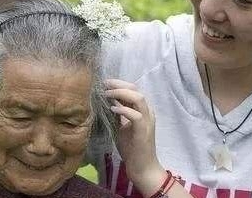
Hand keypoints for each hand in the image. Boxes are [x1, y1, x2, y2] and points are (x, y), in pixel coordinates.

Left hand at [105, 79, 165, 194]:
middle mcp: (147, 112)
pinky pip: (136, 115)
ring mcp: (147, 121)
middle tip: (103, 85)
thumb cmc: (131, 148)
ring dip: (121, 93)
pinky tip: (112, 109)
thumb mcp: (121, 126)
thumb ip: (118, 113)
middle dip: (118, 84)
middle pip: (136, 89)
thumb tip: (107, 100)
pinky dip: (123, 110)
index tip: (103, 83)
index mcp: (143, 110)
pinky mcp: (143, 131)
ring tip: (107, 94)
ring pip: (138, 98)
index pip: (133, 89)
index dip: (118, 83)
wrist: (142, 167)